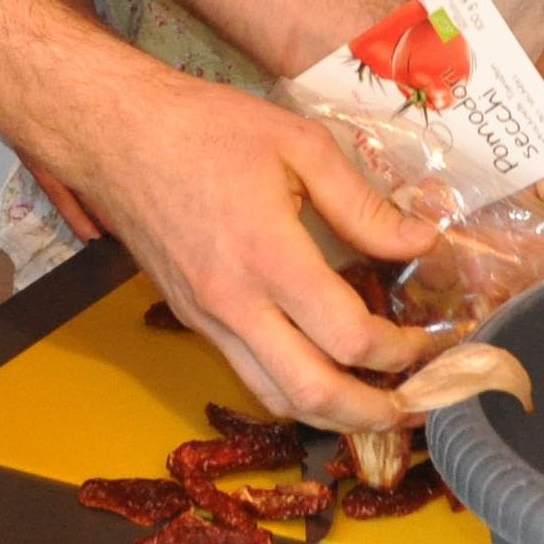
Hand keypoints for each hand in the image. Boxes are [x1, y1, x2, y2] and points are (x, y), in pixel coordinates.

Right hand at [51, 64, 434, 432]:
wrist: (114, 133)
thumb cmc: (206, 127)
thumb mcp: (298, 144)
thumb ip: (362, 203)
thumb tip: (422, 241)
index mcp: (268, 256)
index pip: (348, 337)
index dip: (401, 351)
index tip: (429, 341)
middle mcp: (234, 304)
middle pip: (312, 394)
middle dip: (372, 415)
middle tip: (413, 410)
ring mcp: (206, 319)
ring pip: (275, 398)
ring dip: (331, 416)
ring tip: (374, 407)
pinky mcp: (190, 319)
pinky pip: (247, 374)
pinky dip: (291, 389)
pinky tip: (320, 370)